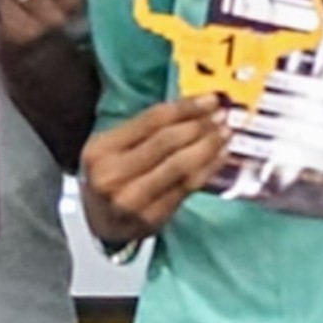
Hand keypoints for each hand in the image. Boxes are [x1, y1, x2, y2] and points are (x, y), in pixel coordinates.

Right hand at [81, 93, 236, 246]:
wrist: (97, 223)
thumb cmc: (109, 176)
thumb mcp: (112, 147)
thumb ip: (145, 129)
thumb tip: (195, 107)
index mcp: (102, 149)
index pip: (152, 119)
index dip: (186, 107)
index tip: (211, 99)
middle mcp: (114, 175)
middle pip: (168, 141)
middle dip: (200, 126)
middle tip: (223, 116)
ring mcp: (133, 200)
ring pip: (180, 166)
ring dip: (208, 146)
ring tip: (225, 134)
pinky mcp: (152, 218)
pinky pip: (187, 187)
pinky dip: (208, 169)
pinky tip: (220, 157)